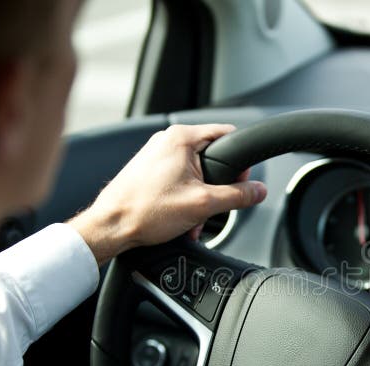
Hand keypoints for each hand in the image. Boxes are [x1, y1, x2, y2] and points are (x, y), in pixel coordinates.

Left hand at [68, 124, 266, 264]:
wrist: (111, 226)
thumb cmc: (145, 211)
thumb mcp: (204, 204)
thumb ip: (237, 196)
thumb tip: (258, 191)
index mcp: (181, 138)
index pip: (227, 134)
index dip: (240, 161)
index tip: (241, 181)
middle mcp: (167, 141)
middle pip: (212, 157)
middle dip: (217, 186)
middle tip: (213, 207)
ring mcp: (156, 155)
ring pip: (195, 172)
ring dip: (201, 197)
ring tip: (193, 218)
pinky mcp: (149, 170)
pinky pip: (179, 179)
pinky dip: (185, 198)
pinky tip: (181, 217)